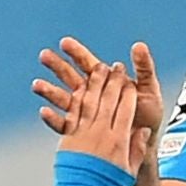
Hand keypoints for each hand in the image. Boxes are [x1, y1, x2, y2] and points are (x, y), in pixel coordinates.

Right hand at [31, 38, 163, 165]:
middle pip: (71, 77)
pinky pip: (65, 125)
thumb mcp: (149, 88)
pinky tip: (43, 112)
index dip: (77, 53)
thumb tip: (138, 45)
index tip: (64, 42)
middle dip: (57, 66)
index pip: (89, 64)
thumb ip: (144, 67)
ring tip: (36, 85)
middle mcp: (92, 95)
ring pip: (64, 99)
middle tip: (44, 56)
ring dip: (49, 91)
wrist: (146, 143)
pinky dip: (53, 119)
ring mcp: (85, 112)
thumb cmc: (148, 114)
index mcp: (106, 81)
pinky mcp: (81, 131)